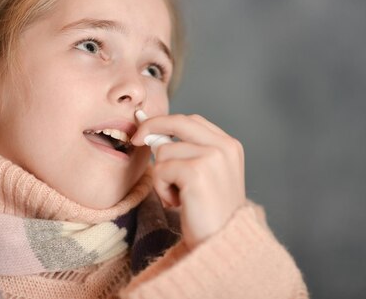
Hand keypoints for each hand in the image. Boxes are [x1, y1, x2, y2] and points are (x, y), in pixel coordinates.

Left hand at [131, 114, 245, 249]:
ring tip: (179, 197)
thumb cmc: (211, 214)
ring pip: (164, 151)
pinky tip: (178, 203)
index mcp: (229, 146)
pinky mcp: (196, 172)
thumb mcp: (208, 176)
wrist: (222, 245)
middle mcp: (224, 147)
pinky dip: (162, 188)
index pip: (192, 120)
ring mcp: (212, 158)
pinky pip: (161, 169)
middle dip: (151, 127)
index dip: (166, 122)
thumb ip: (189, 154)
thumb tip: (153, 136)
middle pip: (178, 122)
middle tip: (136, 139)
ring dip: (162, 176)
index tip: (146, 130)